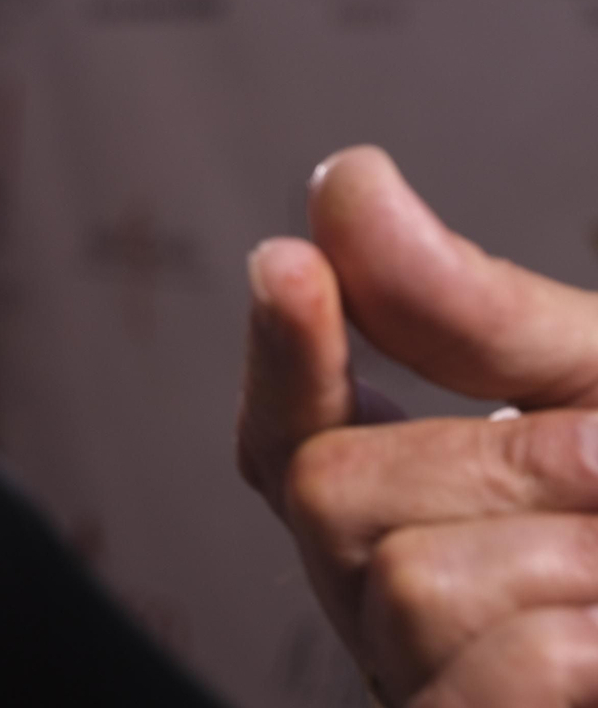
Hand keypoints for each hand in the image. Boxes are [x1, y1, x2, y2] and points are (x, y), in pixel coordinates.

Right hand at [239, 147, 597, 705]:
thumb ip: (475, 313)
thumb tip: (346, 190)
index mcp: (413, 507)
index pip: (290, 427)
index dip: (280, 351)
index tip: (288, 265)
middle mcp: (390, 599)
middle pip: (325, 490)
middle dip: (494, 459)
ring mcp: (424, 681)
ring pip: (405, 584)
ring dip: (567, 554)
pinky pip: (480, 682)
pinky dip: (578, 648)